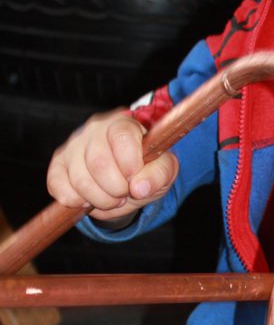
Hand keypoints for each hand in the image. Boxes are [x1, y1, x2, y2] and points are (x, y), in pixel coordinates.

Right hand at [47, 110, 178, 221]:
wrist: (129, 176)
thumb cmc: (147, 166)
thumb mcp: (163, 169)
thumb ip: (160, 173)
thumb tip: (140, 188)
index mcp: (123, 124)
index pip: (122, 136)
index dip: (130, 163)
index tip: (136, 178)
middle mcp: (94, 129)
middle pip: (99, 163)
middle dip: (116, 189)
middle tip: (125, 193)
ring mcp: (73, 145)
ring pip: (79, 179)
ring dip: (100, 199)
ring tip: (112, 198)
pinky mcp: (58, 163)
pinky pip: (58, 186)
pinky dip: (76, 201)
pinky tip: (90, 198)